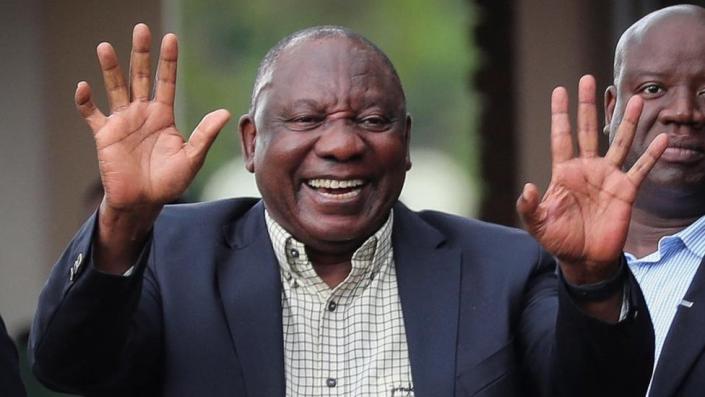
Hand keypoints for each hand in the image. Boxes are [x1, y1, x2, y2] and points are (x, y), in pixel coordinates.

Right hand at [76, 23, 229, 212]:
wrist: (143, 202)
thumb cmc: (168, 182)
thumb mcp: (191, 158)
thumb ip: (205, 135)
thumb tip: (225, 112)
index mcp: (163, 116)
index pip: (166, 82)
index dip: (168, 61)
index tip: (170, 38)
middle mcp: (142, 113)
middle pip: (141, 77)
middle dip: (141, 54)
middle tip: (141, 29)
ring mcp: (122, 122)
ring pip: (115, 88)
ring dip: (110, 69)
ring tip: (105, 47)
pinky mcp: (104, 136)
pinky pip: (92, 114)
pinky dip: (85, 102)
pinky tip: (84, 87)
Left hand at [516, 75, 666, 283]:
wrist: (584, 260)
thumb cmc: (559, 239)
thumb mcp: (537, 223)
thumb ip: (529, 206)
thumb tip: (527, 187)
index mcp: (564, 172)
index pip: (561, 137)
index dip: (560, 114)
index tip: (559, 90)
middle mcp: (587, 169)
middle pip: (587, 130)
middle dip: (587, 105)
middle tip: (588, 79)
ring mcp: (608, 177)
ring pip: (619, 143)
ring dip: (626, 122)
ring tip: (636, 99)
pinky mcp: (626, 191)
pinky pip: (641, 169)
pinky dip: (651, 154)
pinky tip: (661, 137)